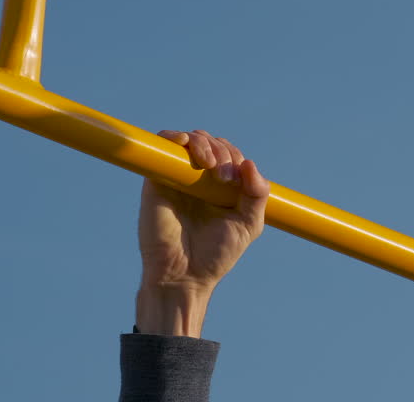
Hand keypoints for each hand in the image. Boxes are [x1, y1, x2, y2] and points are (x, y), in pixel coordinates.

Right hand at [134, 130, 269, 336]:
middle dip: (223, 151)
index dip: (235, 157)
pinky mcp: (156, 179)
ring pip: (190, 139)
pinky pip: (162, 144)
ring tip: (210, 164)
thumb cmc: (216, 254)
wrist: (185, 276)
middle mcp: (198, 178)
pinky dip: (175, 137)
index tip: (236, 181)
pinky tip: (188, 147)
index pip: (230, 153)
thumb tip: (250, 163)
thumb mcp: (249, 224)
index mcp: (220, 185)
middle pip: (211, 142)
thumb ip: (256, 195)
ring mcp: (177, 177)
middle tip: (224, 177)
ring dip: (204, 143)